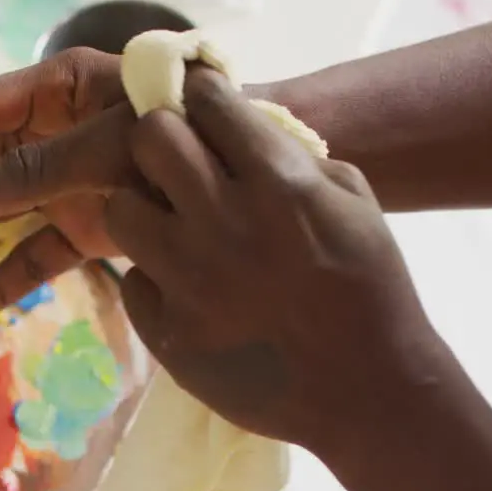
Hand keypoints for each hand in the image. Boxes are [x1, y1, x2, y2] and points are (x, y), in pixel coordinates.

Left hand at [109, 69, 450, 452]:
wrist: (368, 392)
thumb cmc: (372, 289)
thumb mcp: (354, 202)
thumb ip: (292, 157)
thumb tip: (238, 129)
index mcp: (278, 182)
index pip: (207, 100)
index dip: (203, 98)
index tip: (202, 108)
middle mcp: (223, 222)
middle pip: (150, 139)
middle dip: (162, 141)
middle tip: (176, 164)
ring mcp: (188, 279)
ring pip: (119, 209)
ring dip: (144, 210)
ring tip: (174, 231)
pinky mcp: (166, 330)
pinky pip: (133, 280)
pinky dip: (155, 278)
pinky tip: (188, 289)